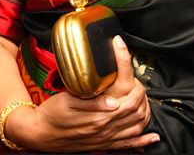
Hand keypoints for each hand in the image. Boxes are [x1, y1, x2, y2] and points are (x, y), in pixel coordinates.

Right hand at [7, 35, 158, 151]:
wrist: (40, 134)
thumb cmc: (51, 115)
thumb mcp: (66, 102)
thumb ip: (91, 102)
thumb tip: (113, 101)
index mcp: (99, 116)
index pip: (127, 92)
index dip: (129, 68)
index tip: (121, 48)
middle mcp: (107, 128)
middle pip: (137, 107)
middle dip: (140, 87)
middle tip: (131, 73)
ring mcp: (108, 137)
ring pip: (138, 124)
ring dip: (145, 109)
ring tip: (140, 94)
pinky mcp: (105, 144)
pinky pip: (130, 144)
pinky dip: (144, 141)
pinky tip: (152, 136)